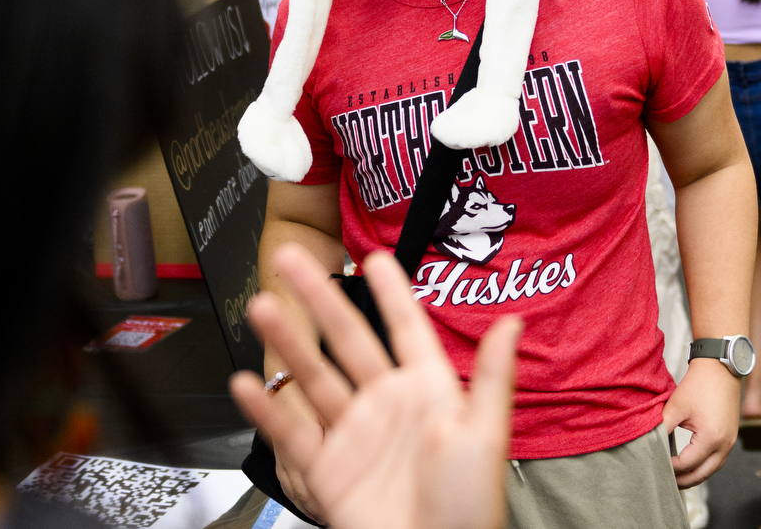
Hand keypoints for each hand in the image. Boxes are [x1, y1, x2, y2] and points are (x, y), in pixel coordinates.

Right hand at [230, 246, 520, 528]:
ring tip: (262, 308)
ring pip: (312, 376)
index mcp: (427, 392)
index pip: (405, 328)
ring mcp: (353, 435)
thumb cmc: (469, 511)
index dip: (390, 292)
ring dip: (287, 342)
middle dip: (318, 297)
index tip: (372, 257)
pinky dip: (266, 409)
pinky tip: (247, 384)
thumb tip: (513, 322)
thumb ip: (492, 376)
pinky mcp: (327, 468)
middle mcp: (386, 406)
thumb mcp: (484, 436)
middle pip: (346, 340)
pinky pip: (290, 432)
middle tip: (293, 261)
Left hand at [662, 358, 740, 487]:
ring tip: (675, 477)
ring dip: (694, 475)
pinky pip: (717, 460)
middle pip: (702, 474)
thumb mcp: (676, 406)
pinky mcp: (730, 437)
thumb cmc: (698, 385)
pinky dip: (704, 466)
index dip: (670, 468)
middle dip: (683, 480)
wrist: (720, 369)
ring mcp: (730, 442)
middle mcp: (725, 445)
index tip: (654, 465)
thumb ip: (663, 427)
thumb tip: (649, 443)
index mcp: (711, 439)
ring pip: (712, 470)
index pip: (687, 464)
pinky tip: (690, 465)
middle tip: (663, 481)